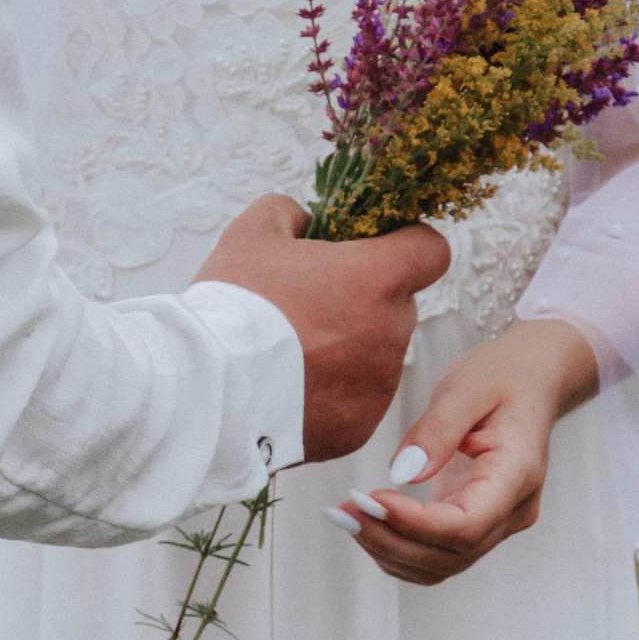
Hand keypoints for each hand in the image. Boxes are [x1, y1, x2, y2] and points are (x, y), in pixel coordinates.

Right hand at [194, 196, 451, 464]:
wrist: (207, 391)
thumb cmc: (233, 307)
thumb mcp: (251, 234)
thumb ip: (288, 212)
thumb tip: (303, 220)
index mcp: (377, 279)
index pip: (431, 251)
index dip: (406, 246)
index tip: (375, 250)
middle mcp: (391, 332)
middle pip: (397, 305)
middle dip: (362, 301)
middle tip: (308, 305)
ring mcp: (378, 385)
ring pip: (377, 354)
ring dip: (347, 348)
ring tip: (289, 352)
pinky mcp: (359, 427)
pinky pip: (356, 399)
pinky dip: (332, 393)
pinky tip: (289, 386)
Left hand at [335, 318, 599, 583]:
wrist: (531, 380)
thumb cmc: (504, 378)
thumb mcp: (468, 387)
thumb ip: (437, 430)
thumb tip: (403, 474)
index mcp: (517, 475)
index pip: (466, 526)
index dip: (415, 523)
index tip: (372, 498)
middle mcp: (512, 510)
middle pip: (450, 554)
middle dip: (390, 540)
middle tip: (343, 512)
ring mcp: (497, 522)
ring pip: (441, 565)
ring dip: (389, 550)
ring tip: (347, 517)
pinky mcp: (477, 522)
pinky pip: (438, 555)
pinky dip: (399, 549)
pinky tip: (368, 525)